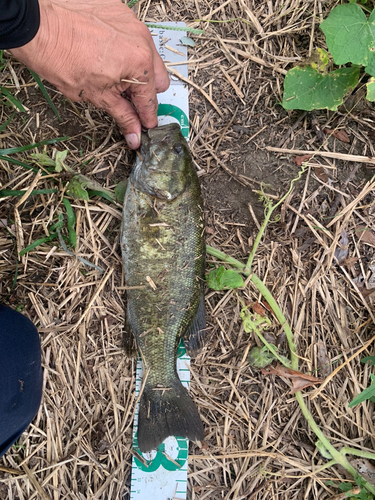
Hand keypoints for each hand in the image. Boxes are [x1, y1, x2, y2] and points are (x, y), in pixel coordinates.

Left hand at [10, 0, 169, 148]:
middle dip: (144, 91)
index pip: (151, 99)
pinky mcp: (120, 11)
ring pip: (147, 55)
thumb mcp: (97, 96)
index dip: (147, 117)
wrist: (38, 28)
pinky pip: (132, 36)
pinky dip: (124, 48)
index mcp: (140, 63)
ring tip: (112, 73)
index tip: (144, 126)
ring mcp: (132, 22)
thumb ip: (123, 116)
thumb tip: (135, 135)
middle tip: (125, 99)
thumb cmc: (62, 60)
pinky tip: (104, 53)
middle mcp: (142, 40)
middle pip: (157, 77)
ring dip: (136, 69)